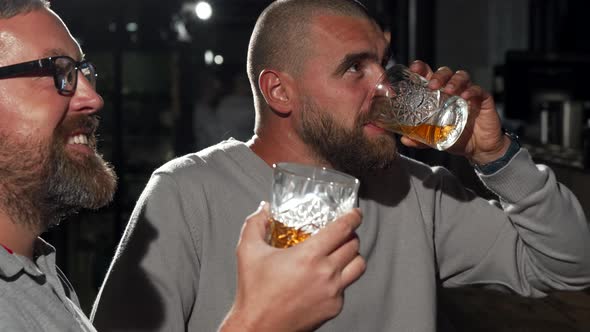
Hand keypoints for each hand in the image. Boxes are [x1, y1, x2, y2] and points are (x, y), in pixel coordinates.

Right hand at [218, 202, 365, 331]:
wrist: (258, 328)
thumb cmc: (254, 292)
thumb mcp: (248, 251)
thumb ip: (256, 224)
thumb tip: (263, 209)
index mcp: (308, 256)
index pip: (343, 229)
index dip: (353, 217)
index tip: (355, 213)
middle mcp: (325, 273)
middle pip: (354, 245)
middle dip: (351, 235)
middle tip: (343, 232)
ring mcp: (332, 292)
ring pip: (359, 266)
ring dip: (353, 255)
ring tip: (341, 253)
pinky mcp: (334, 308)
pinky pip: (347, 286)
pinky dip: (341, 278)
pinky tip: (326, 277)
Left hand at [402, 60, 509, 164]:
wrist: (478, 148)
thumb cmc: (455, 137)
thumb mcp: (433, 138)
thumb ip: (419, 139)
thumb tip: (404, 139)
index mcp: (438, 95)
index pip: (429, 75)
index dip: (421, 69)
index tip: (414, 68)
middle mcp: (452, 90)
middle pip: (445, 72)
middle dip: (437, 75)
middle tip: (431, 85)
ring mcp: (468, 92)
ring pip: (461, 76)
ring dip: (453, 81)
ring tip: (447, 91)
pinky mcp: (483, 99)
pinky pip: (478, 90)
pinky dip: (471, 91)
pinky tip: (465, 96)